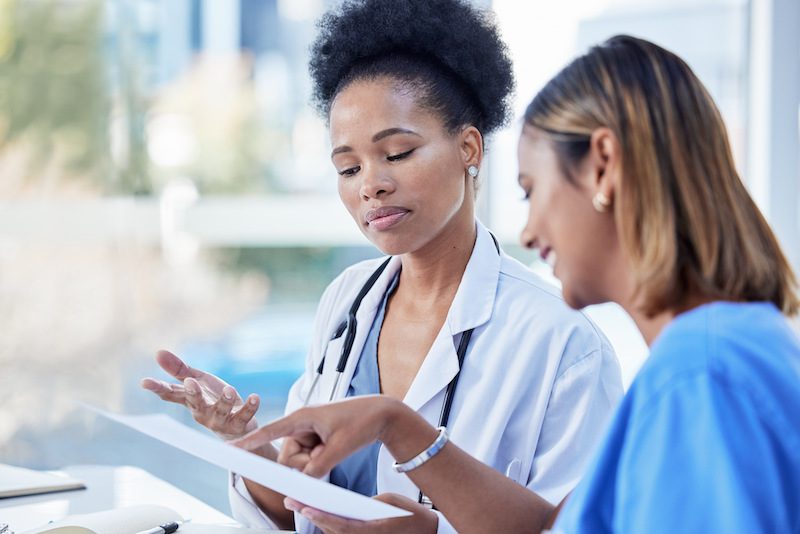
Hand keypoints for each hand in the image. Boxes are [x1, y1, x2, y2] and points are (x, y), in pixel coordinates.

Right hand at [141, 349, 258, 439]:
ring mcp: (220, 420)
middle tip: (190, 382)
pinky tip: (254, 397)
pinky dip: (250, 407)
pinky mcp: (239, 424)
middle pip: (195, 403)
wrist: (238, 426)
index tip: (145, 382)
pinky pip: (244, 416)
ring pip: (221, 411)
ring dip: (224, 401)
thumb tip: (158, 352)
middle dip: (193, 393)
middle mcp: (202, 412)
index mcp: (190, 400)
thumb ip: (179, 369)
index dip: (158, 388)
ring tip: (228, 389)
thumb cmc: (213, 400)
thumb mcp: (198, 381)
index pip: (171, 394)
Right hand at [232, 395, 408, 476]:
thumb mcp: (340, 447)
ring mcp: (307, 433)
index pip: (270, 431)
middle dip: (306, 464)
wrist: (381, 413)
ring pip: (298, 462)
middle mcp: (300, 424)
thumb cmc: (361, 421)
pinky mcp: (314, 440)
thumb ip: (319, 467)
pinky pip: (308, 460)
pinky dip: (320, 461)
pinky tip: (333, 449)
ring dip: (315, 463)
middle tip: (328, 452)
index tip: (230, 448)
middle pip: (288, 458)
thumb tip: (303, 483)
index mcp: (302, 417)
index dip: (250, 441)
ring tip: (334, 447)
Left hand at [284, 493, 437, 533]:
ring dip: (318, 521)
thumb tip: (345, 503)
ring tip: (300, 505)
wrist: (428, 532)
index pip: (340, 525)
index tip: (305, 507)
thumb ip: (365, 503)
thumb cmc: (411, 515)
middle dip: (312, 515)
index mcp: (372, 531)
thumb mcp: (388, 501)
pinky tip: (319, 514)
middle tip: (292, 501)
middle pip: (332, 530)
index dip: (321, 517)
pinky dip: (330, 525)